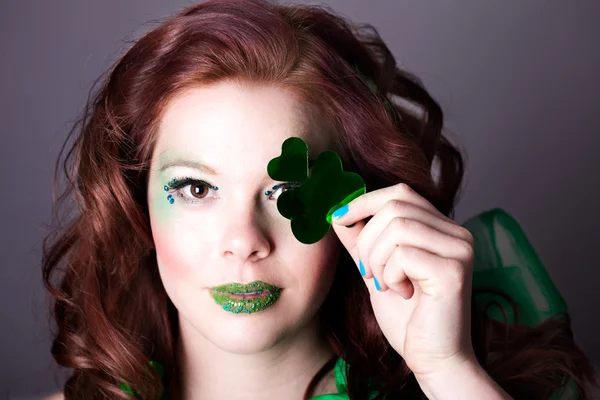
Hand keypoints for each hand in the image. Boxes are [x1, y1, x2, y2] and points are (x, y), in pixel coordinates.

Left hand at [330, 183, 477, 377]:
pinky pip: (403, 253)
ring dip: (376, 258)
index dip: (364, 201)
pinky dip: (389, 274)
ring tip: (384, 284)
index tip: (338, 218)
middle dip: (366, 238)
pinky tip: (401, 293)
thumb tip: (339, 213)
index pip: (400, 193)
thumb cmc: (407, 318)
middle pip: (395, 205)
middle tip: (367, 272)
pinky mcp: (453, 270)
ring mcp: (459, 249)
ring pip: (397, 226)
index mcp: (441, 229)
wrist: (432, 359)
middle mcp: (457, 233)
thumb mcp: (376, 271)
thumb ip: (361, 242)